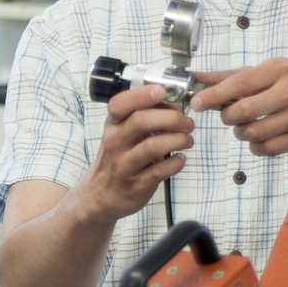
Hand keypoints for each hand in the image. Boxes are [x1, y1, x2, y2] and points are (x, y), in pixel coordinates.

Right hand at [80, 84, 194, 223]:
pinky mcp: (137, 184)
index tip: (163, 91)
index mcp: (112, 126)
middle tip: (186, 123)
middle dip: (172, 118)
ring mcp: (125, 165)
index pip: (120, 104)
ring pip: (153, 146)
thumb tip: (174, 102)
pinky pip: (160, 170)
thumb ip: (140, 118)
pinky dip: (176, 162)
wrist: (100, 196)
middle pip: (141, 121)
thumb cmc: (116, 160)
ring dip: (178, 140)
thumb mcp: (120, 134)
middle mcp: (115, 143)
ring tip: (187, 140)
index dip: (142, 94)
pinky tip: (180, 159)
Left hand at [189, 58, 287, 156]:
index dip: (213, 95)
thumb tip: (196, 78)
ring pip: (251, 133)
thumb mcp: (268, 72)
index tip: (197, 102)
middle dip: (227, 116)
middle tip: (229, 114)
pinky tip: (260, 136)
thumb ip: (231, 76)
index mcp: (280, 70)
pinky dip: (255, 145)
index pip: (239, 84)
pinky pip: (264, 148)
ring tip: (247, 125)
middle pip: (242, 112)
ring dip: (240, 132)